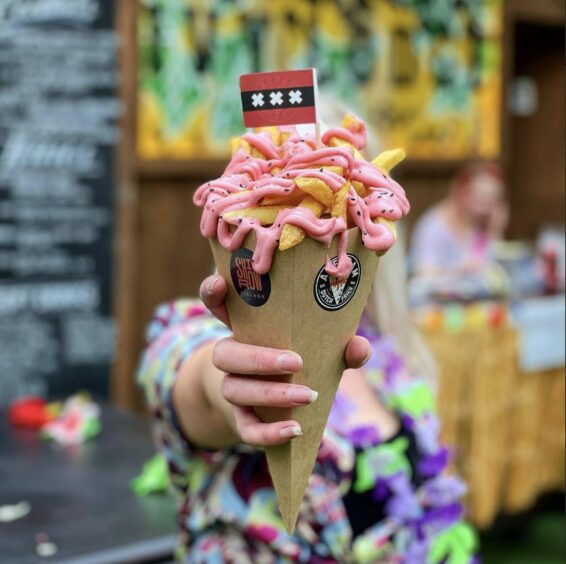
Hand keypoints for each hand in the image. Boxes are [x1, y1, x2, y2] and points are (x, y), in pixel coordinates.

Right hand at [199, 274, 371, 447]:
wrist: (279, 400)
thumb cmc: (301, 360)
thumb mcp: (320, 347)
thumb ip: (340, 344)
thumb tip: (359, 348)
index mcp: (246, 327)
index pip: (217, 303)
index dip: (213, 292)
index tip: (220, 282)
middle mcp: (231, 355)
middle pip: (224, 354)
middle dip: (258, 359)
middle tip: (297, 362)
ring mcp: (232, 387)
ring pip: (234, 390)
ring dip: (271, 394)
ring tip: (308, 396)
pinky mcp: (241, 419)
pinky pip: (246, 428)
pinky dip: (269, 432)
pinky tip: (296, 429)